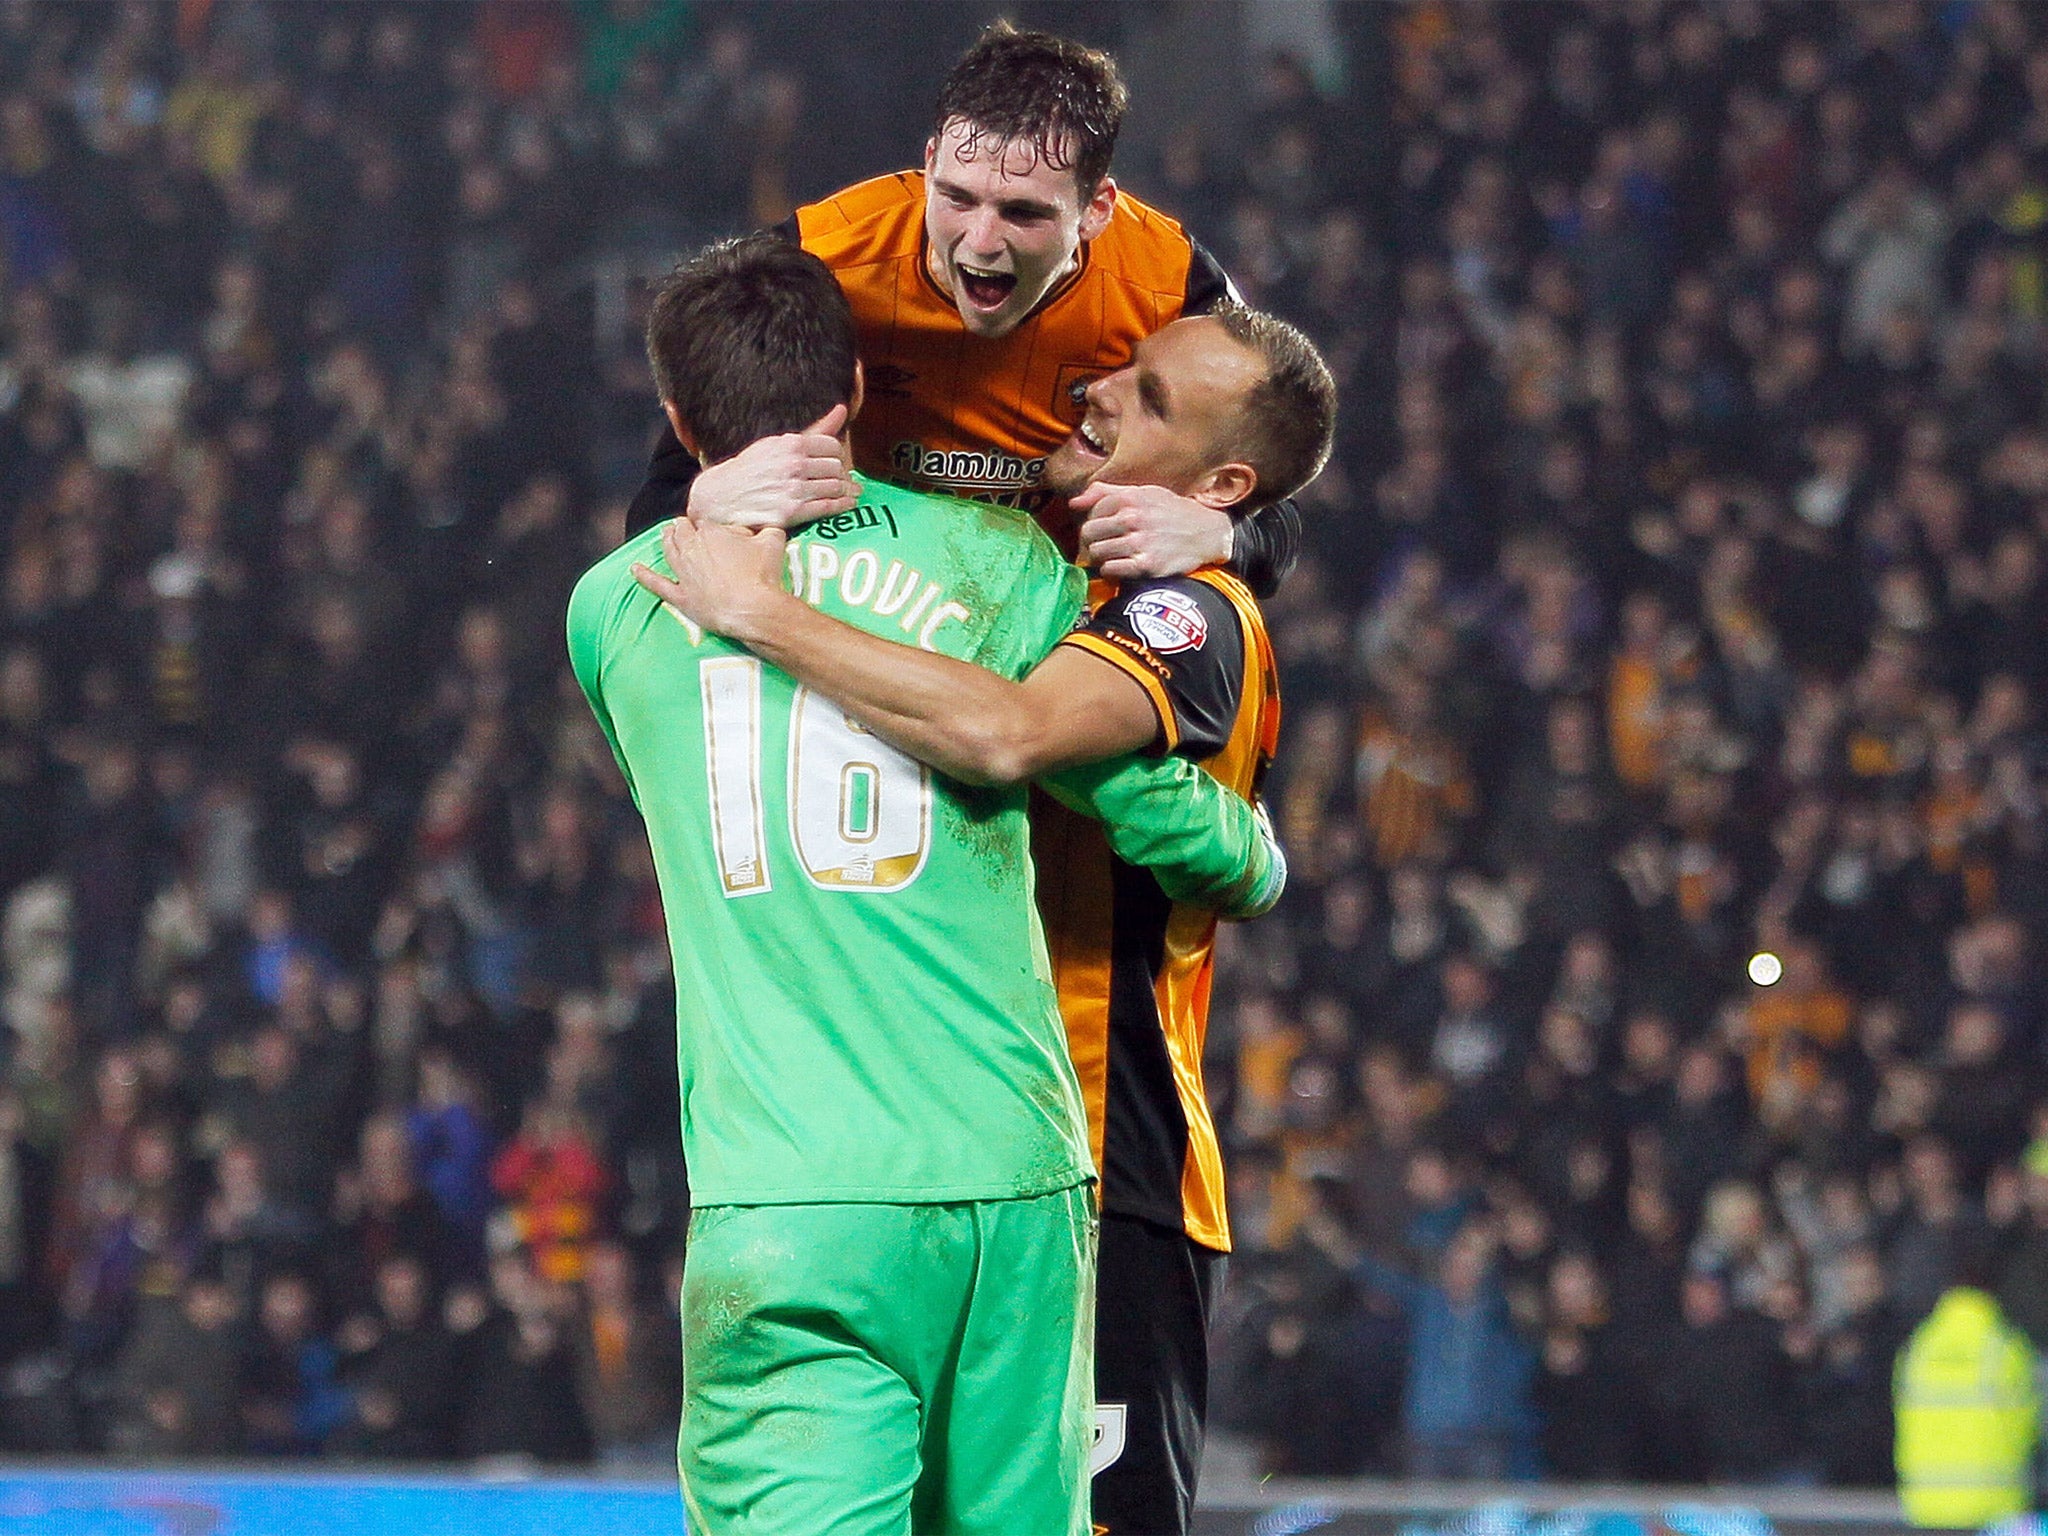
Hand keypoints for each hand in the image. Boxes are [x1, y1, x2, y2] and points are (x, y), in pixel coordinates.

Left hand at [632, 517, 790, 642]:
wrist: (754, 609)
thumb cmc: (763, 575)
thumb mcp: (772, 542)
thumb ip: (767, 529)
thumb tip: (765, 527)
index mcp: (711, 533)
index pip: (705, 523)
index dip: (710, 526)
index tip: (716, 532)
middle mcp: (692, 549)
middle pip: (682, 532)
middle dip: (682, 527)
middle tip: (683, 526)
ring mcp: (684, 573)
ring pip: (669, 551)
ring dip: (666, 541)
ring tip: (666, 535)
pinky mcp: (681, 596)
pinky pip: (657, 584)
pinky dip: (644, 576)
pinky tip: (635, 569)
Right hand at [686, 404, 857, 528]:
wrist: (723, 496)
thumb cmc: (751, 468)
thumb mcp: (777, 443)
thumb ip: (814, 429)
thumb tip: (843, 409)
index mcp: (791, 444)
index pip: (833, 446)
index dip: (838, 455)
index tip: (838, 462)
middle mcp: (794, 464)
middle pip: (836, 467)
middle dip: (843, 475)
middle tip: (845, 480)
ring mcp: (793, 489)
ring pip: (836, 487)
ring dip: (846, 491)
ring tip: (849, 493)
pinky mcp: (792, 512)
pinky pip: (828, 506)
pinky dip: (842, 505)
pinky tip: (847, 504)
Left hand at [1071, 483, 1232, 579]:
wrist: (1207, 532)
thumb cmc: (1173, 511)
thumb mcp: (1145, 492)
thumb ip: (1107, 493)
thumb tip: (1074, 502)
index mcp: (1130, 498)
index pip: (1092, 512)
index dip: (1094, 522)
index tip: (1104, 529)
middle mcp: (1133, 518)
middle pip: (1089, 533)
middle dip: (1091, 542)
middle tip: (1102, 546)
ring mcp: (1140, 542)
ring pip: (1097, 552)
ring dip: (1100, 557)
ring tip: (1111, 556)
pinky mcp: (1146, 565)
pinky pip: (1111, 569)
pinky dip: (1110, 570)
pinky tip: (1120, 566)